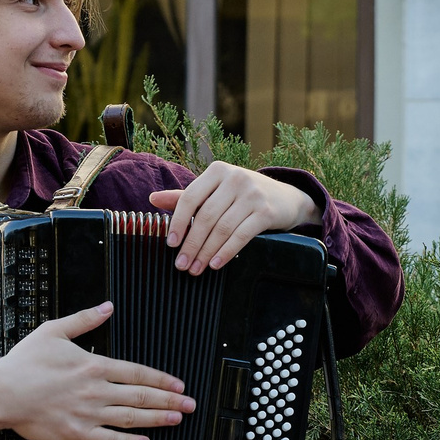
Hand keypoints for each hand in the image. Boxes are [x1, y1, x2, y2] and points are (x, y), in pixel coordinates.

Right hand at [0, 303, 195, 439]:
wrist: (1, 393)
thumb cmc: (24, 363)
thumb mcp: (53, 331)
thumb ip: (84, 320)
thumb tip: (107, 307)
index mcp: (94, 365)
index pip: (138, 373)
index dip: (162, 379)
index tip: (179, 384)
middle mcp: (96, 390)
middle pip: (142, 396)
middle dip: (170, 400)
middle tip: (190, 404)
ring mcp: (89, 414)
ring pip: (132, 418)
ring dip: (158, 419)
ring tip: (177, 419)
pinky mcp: (77, 434)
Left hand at [148, 162, 316, 274]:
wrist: (287, 197)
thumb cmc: (244, 195)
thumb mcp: (217, 191)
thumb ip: (187, 197)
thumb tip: (152, 199)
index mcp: (217, 171)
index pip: (190, 197)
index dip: (177, 222)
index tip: (170, 244)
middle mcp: (235, 178)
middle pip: (205, 216)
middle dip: (191, 244)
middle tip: (181, 264)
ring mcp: (252, 194)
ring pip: (222, 228)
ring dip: (206, 252)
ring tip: (196, 269)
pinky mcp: (266, 212)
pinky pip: (241, 236)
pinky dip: (226, 252)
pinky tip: (215, 264)